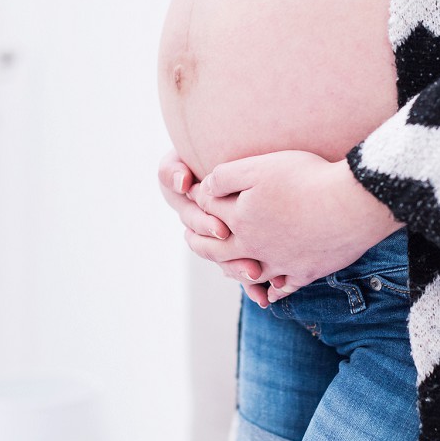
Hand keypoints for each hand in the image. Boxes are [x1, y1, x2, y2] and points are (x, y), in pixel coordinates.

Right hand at [156, 150, 270, 305]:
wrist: (257, 150)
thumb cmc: (215, 144)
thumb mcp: (185, 157)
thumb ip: (175, 168)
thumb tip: (182, 184)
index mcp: (187, 201)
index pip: (193, 217)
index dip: (205, 224)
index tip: (222, 228)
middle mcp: (203, 221)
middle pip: (210, 245)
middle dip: (226, 254)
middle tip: (246, 262)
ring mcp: (223, 235)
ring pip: (227, 260)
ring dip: (238, 270)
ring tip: (256, 275)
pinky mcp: (245, 243)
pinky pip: (246, 267)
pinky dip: (254, 284)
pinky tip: (264, 296)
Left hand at [188, 151, 403, 301]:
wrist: (351, 204)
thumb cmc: (305, 179)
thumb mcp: (259, 167)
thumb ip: (225, 177)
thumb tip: (204, 188)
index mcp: (240, 221)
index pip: (209, 211)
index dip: (200, 200)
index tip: (195, 194)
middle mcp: (254, 248)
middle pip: (219, 251)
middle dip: (202, 243)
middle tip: (191, 238)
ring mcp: (281, 264)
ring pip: (250, 274)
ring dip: (235, 271)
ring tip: (229, 268)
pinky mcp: (306, 272)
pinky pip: (284, 287)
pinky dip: (274, 289)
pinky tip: (272, 290)